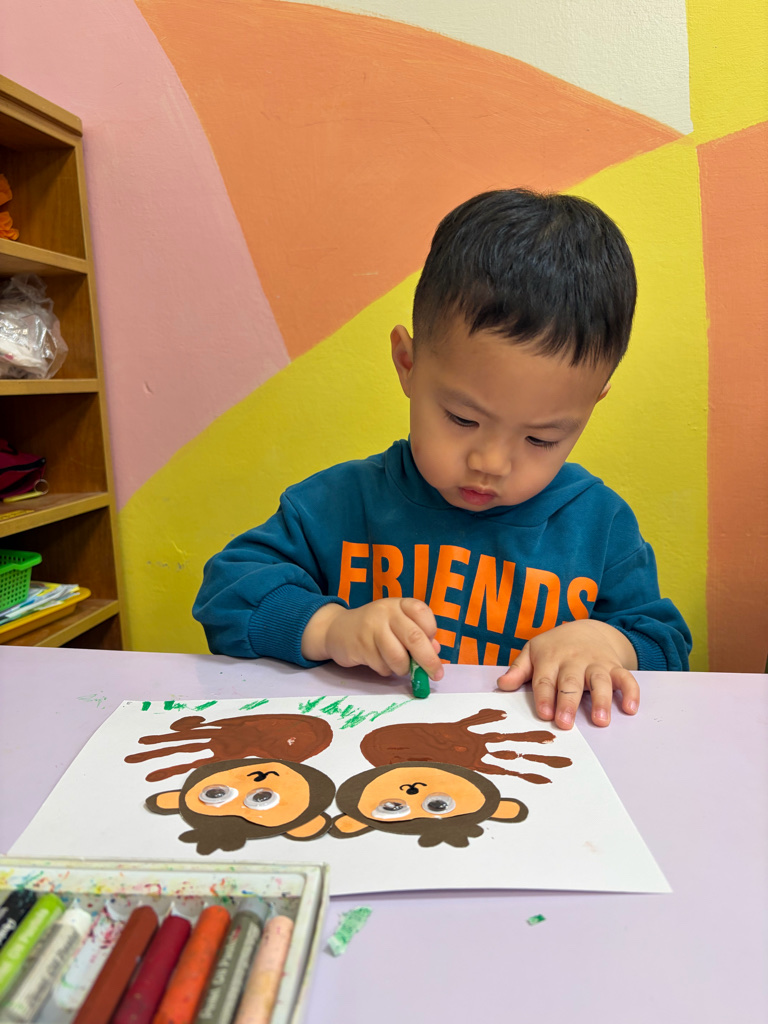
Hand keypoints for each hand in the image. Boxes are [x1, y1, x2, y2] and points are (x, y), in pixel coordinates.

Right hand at [301, 598, 443, 680]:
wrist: (336, 629)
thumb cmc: (374, 628)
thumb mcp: (397, 624)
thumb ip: (417, 634)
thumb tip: (435, 651)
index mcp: (399, 604)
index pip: (422, 612)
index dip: (431, 631)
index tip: (432, 645)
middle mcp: (386, 612)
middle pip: (414, 637)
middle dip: (428, 660)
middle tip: (435, 674)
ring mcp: (371, 628)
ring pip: (398, 657)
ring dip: (404, 668)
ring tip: (400, 667)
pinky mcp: (360, 646)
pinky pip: (382, 666)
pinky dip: (386, 671)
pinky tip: (381, 663)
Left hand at [496, 620, 638, 728]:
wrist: (588, 629)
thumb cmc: (555, 647)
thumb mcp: (533, 652)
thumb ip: (518, 670)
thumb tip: (502, 685)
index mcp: (550, 658)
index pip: (544, 679)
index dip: (544, 696)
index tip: (544, 714)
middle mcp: (573, 660)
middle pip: (570, 682)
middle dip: (568, 702)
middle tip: (566, 723)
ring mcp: (595, 663)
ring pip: (599, 680)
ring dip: (601, 700)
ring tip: (600, 720)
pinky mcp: (614, 666)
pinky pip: (626, 677)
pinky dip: (631, 692)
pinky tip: (630, 708)